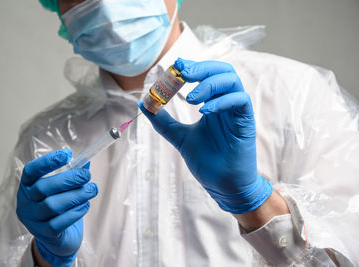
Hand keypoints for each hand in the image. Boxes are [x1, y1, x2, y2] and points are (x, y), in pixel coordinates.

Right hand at [16, 149, 97, 266]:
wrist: (58, 238)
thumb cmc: (60, 207)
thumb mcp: (63, 189)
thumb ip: (72, 174)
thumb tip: (86, 162)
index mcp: (27, 186)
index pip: (31, 170)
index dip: (47, 161)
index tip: (67, 154)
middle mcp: (25, 203)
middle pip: (43, 188)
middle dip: (68, 179)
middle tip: (87, 176)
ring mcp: (32, 220)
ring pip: (52, 205)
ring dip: (76, 195)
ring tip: (92, 189)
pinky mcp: (44, 234)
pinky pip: (59, 222)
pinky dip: (75, 212)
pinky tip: (85, 205)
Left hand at [139, 58, 271, 213]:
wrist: (222, 185)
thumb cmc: (206, 161)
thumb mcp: (179, 136)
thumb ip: (163, 120)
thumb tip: (143, 103)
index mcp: (213, 103)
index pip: (207, 74)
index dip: (193, 66)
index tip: (176, 65)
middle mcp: (226, 103)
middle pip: (222, 70)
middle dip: (202, 68)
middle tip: (182, 73)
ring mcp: (237, 112)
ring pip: (232, 81)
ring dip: (209, 84)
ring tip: (190, 98)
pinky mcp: (246, 122)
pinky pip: (240, 100)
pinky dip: (221, 101)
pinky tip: (204, 112)